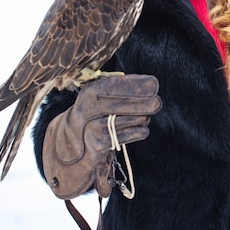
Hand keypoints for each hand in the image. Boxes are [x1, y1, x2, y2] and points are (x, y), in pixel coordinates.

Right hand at [42, 74, 161, 198]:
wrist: (73, 139)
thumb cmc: (95, 110)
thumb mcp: (99, 95)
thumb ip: (120, 87)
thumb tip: (149, 85)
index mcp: (90, 92)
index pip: (116, 86)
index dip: (137, 85)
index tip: (154, 84)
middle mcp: (89, 109)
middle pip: (126, 104)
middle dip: (146, 103)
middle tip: (157, 103)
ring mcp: (95, 128)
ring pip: (134, 119)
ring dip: (143, 117)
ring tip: (141, 117)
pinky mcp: (102, 144)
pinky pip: (134, 134)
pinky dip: (141, 130)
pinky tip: (140, 128)